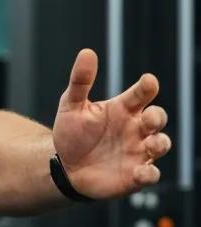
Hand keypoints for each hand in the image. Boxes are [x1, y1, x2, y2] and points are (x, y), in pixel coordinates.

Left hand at [52, 48, 170, 198]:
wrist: (65, 167)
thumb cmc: (72, 134)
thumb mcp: (71, 106)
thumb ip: (80, 81)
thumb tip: (86, 52)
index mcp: (123, 109)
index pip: (141, 94)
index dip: (147, 87)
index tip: (148, 81)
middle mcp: (135, 128)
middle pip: (157, 118)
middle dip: (157, 117)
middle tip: (148, 117)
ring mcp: (137, 151)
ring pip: (161, 144)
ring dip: (160, 143)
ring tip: (151, 144)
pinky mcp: (134, 174)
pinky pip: (150, 174)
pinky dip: (149, 173)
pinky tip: (140, 172)